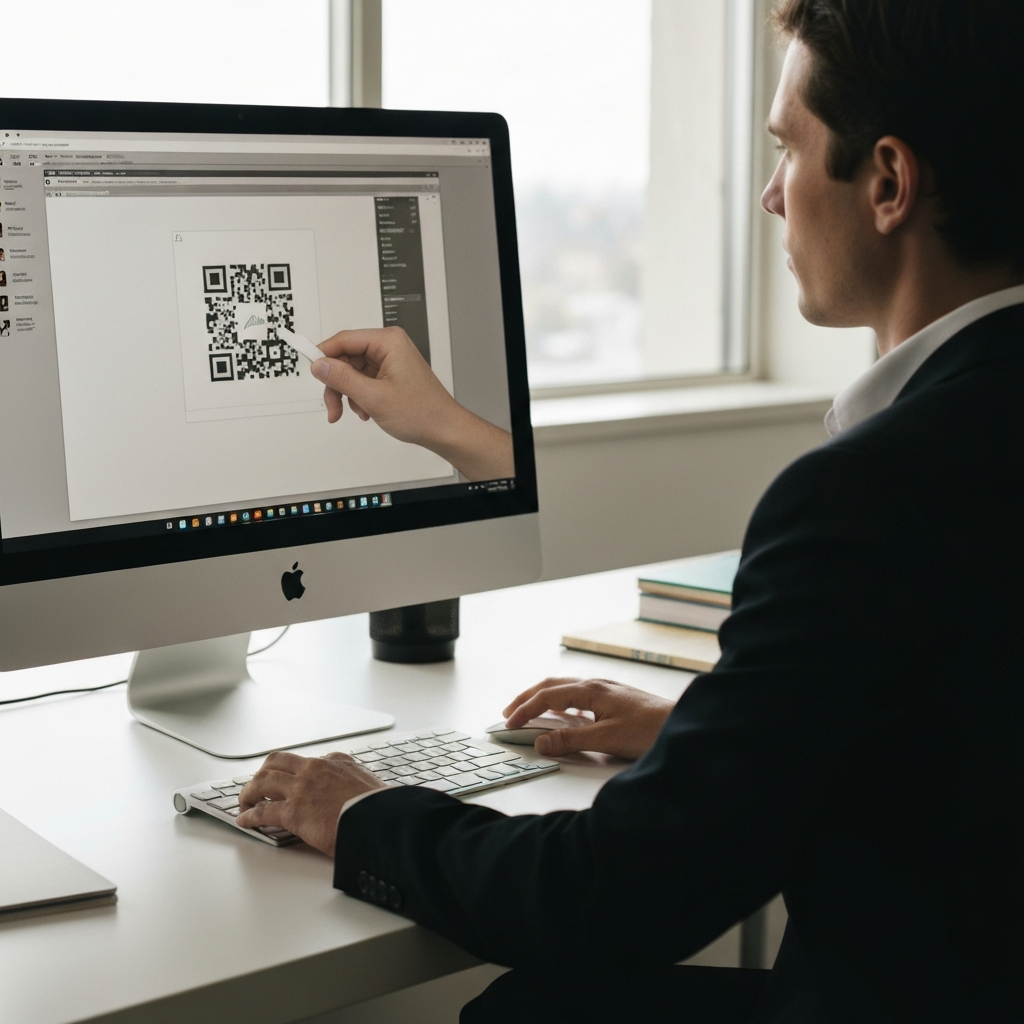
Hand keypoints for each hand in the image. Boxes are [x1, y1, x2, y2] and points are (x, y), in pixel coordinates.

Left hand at [236, 751, 386, 855]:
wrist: (381, 820)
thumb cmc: (380, 809)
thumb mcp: (371, 786)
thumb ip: (358, 787)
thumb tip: (361, 800)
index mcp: (337, 761)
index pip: (307, 761)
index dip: (294, 772)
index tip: (290, 780)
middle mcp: (315, 769)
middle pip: (277, 762)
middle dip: (263, 772)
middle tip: (258, 785)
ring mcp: (302, 788)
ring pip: (263, 781)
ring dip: (249, 791)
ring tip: (245, 802)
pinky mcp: (293, 812)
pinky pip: (262, 812)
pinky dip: (249, 816)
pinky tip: (244, 820)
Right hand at [310, 327, 513, 481]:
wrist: (444, 429)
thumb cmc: (422, 412)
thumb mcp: (373, 397)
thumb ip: (342, 379)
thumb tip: (319, 365)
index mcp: (388, 341)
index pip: (344, 339)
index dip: (323, 354)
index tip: (307, 364)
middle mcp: (389, 346)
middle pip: (346, 357)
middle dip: (337, 383)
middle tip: (332, 406)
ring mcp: (390, 360)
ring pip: (352, 371)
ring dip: (348, 393)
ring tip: (357, 412)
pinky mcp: (390, 374)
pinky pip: (363, 380)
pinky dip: (359, 396)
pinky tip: (366, 411)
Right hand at [502, 678, 674, 759]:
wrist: (682, 725)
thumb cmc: (651, 729)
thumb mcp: (607, 739)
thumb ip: (572, 740)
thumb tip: (540, 742)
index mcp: (591, 690)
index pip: (547, 696)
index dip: (525, 710)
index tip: (509, 724)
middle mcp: (596, 685)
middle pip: (552, 685)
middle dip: (527, 698)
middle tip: (508, 712)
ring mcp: (606, 690)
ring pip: (565, 688)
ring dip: (543, 698)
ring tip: (529, 711)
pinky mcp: (614, 698)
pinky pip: (578, 695)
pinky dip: (561, 702)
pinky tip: (563, 714)